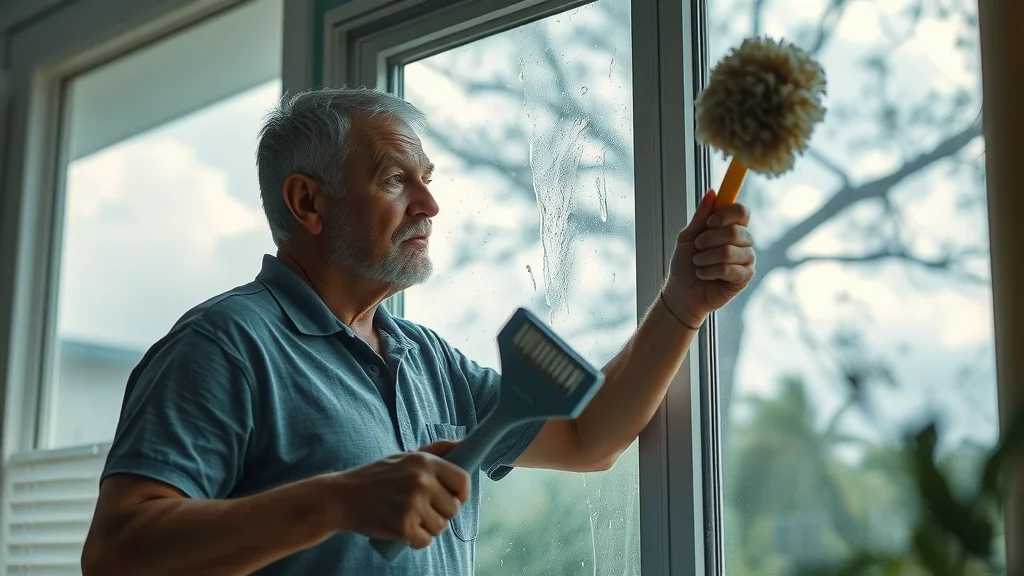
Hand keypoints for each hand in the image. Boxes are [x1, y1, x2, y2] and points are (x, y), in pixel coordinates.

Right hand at [330, 440, 469, 548]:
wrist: (341, 497)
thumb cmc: (375, 477)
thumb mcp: (404, 457)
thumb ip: (435, 451)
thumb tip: (462, 444)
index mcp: (424, 462)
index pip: (462, 480)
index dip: (461, 493)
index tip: (453, 497)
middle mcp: (421, 481)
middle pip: (453, 508)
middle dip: (441, 512)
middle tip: (422, 509)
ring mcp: (412, 505)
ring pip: (440, 527)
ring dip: (429, 528)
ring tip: (411, 518)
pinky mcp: (403, 526)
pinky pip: (425, 541)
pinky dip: (416, 541)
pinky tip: (405, 531)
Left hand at [663, 189, 754, 327]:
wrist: (680, 292)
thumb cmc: (685, 264)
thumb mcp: (688, 236)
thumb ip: (701, 216)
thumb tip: (712, 192)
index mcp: (731, 227)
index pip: (742, 211)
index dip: (726, 214)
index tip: (709, 222)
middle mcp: (743, 241)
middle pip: (735, 231)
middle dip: (709, 239)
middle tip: (697, 247)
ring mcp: (746, 260)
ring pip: (730, 251)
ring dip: (706, 257)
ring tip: (698, 263)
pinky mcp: (745, 278)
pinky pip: (729, 269)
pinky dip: (710, 271)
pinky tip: (703, 274)